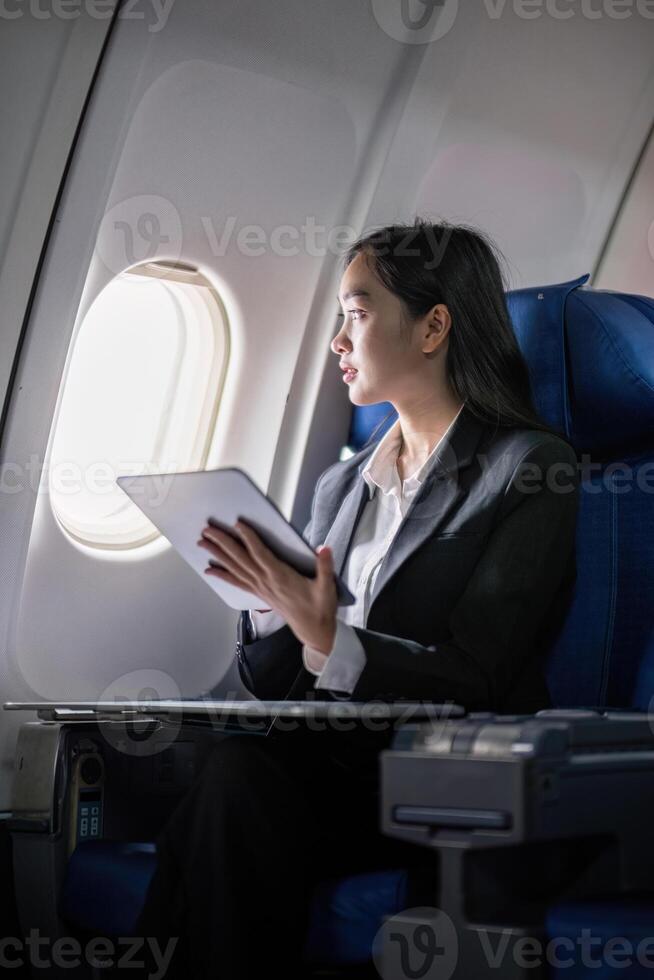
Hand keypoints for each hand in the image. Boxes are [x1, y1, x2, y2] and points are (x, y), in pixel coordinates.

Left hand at [197, 521, 337, 653]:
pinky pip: (237, 583)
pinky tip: (209, 570)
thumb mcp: (327, 586)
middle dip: (223, 543)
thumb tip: (323, 548)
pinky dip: (222, 575)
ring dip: (218, 555)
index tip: (237, 524)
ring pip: (235, 568)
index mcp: (281, 577)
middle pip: (240, 558)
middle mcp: (266, 581)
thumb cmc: (320, 607)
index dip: (248, 538)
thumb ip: (325, 566)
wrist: (314, 630)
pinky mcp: (259, 594)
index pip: (260, 553)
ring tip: (202, 543)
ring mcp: (260, 588)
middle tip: (207, 529)